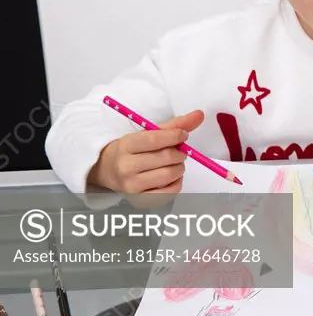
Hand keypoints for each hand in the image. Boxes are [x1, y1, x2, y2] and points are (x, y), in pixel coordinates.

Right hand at [89, 110, 204, 194]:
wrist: (109, 170)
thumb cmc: (133, 149)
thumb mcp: (147, 133)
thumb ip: (174, 125)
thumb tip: (199, 115)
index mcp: (126, 145)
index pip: (154, 139)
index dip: (174, 135)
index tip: (183, 134)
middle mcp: (126, 166)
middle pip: (166, 158)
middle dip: (180, 153)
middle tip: (179, 151)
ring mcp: (132, 186)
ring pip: (170, 175)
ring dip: (180, 167)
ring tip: (174, 163)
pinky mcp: (141, 200)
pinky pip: (170, 191)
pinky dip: (177, 182)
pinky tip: (172, 176)